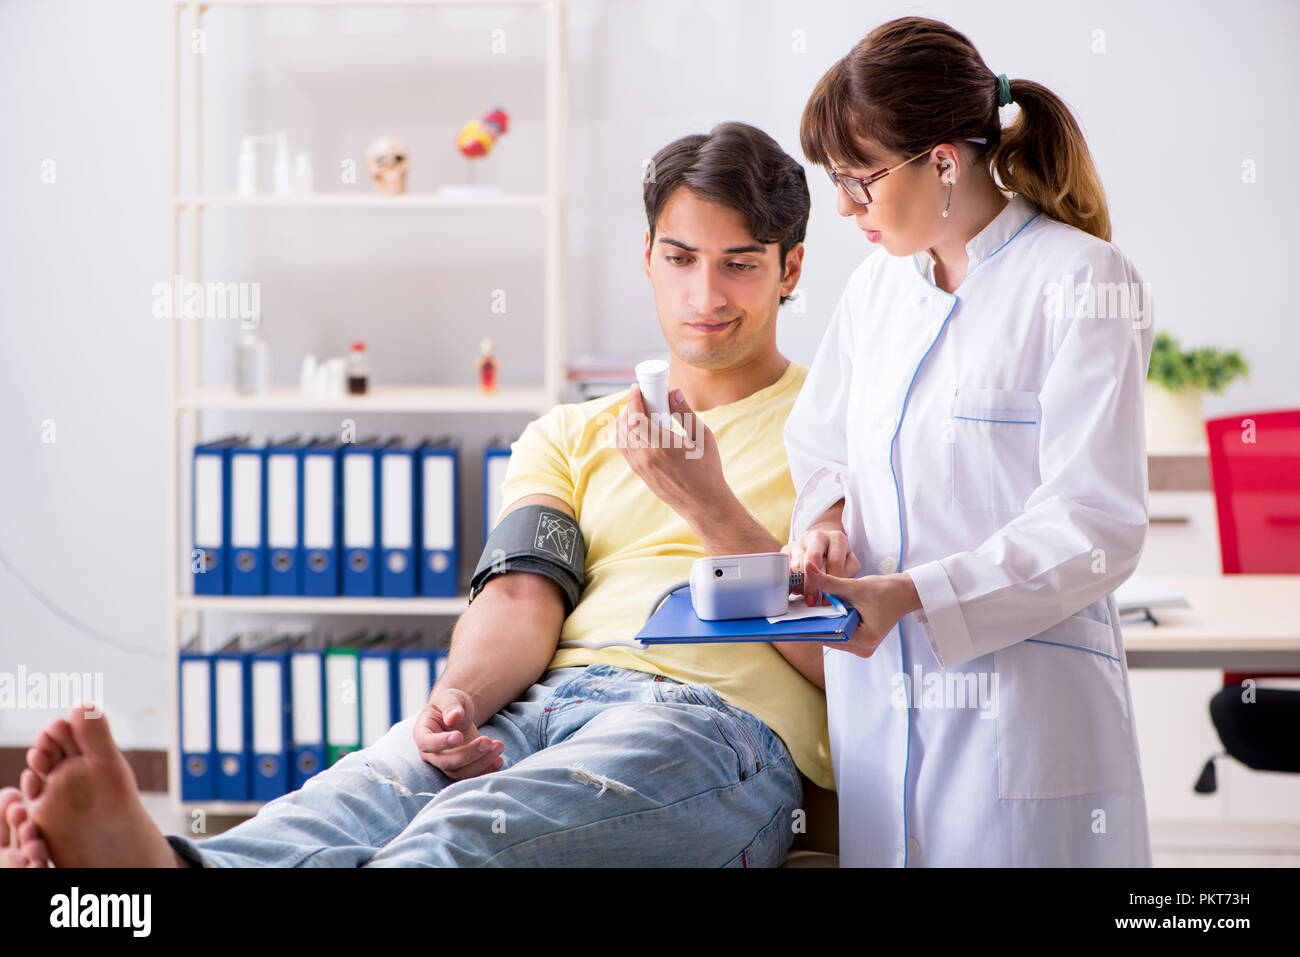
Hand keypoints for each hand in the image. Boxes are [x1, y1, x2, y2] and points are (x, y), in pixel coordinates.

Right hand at [412, 688, 505, 778]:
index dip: (442, 742)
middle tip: (488, 741)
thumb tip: (453, 717)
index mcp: (423, 733)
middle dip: (469, 754)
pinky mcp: (461, 768)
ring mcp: (446, 763)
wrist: (458, 715)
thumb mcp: (450, 698)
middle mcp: (431, 753)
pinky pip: (471, 777)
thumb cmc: (450, 704)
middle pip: (446, 761)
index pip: (427, 743)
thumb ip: (451, 706)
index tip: (459, 736)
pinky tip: (499, 761)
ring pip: (460, 772)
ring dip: (481, 763)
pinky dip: (486, 771)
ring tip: (499, 747)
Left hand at [617, 384, 726, 520]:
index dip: (633, 399)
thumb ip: (685, 412)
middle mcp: (646, 456)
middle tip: (640, 396)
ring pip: (620, 436)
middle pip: (625, 424)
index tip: (636, 388)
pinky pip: (623, 447)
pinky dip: (624, 432)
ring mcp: (640, 466)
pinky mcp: (638, 472)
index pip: (636, 417)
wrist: (702, 502)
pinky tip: (634, 426)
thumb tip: (673, 391)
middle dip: (629, 406)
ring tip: (637, 409)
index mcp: (663, 446)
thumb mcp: (702, 437)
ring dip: (624, 419)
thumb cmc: (706, 469)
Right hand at [784, 525, 860, 605]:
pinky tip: (796, 589)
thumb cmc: (838, 556)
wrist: (822, 541)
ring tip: (804, 595)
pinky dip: (789, 581)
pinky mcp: (787, 549)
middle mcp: (818, 536)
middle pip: (812, 559)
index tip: (829, 597)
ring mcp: (800, 541)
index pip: (834, 561)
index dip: (832, 582)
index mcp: (837, 539)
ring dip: (799, 584)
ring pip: (796, 564)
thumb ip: (846, 575)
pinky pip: (784, 568)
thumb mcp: (849, 563)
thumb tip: (835, 592)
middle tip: (812, 600)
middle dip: (812, 583)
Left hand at [802, 559, 920, 658]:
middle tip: (799, 610)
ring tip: (809, 610)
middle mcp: (863, 649)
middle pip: (830, 637)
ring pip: (833, 635)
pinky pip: (840, 633)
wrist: (904, 593)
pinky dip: (832, 622)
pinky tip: (823, 611)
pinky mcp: (860, 641)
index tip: (795, 617)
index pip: (829, 636)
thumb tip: (809, 570)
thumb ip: (829, 582)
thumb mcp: (855, 586)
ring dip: (824, 623)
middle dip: (816, 623)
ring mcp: (861, 647)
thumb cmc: (886, 591)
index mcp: (864, 640)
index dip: (812, 625)